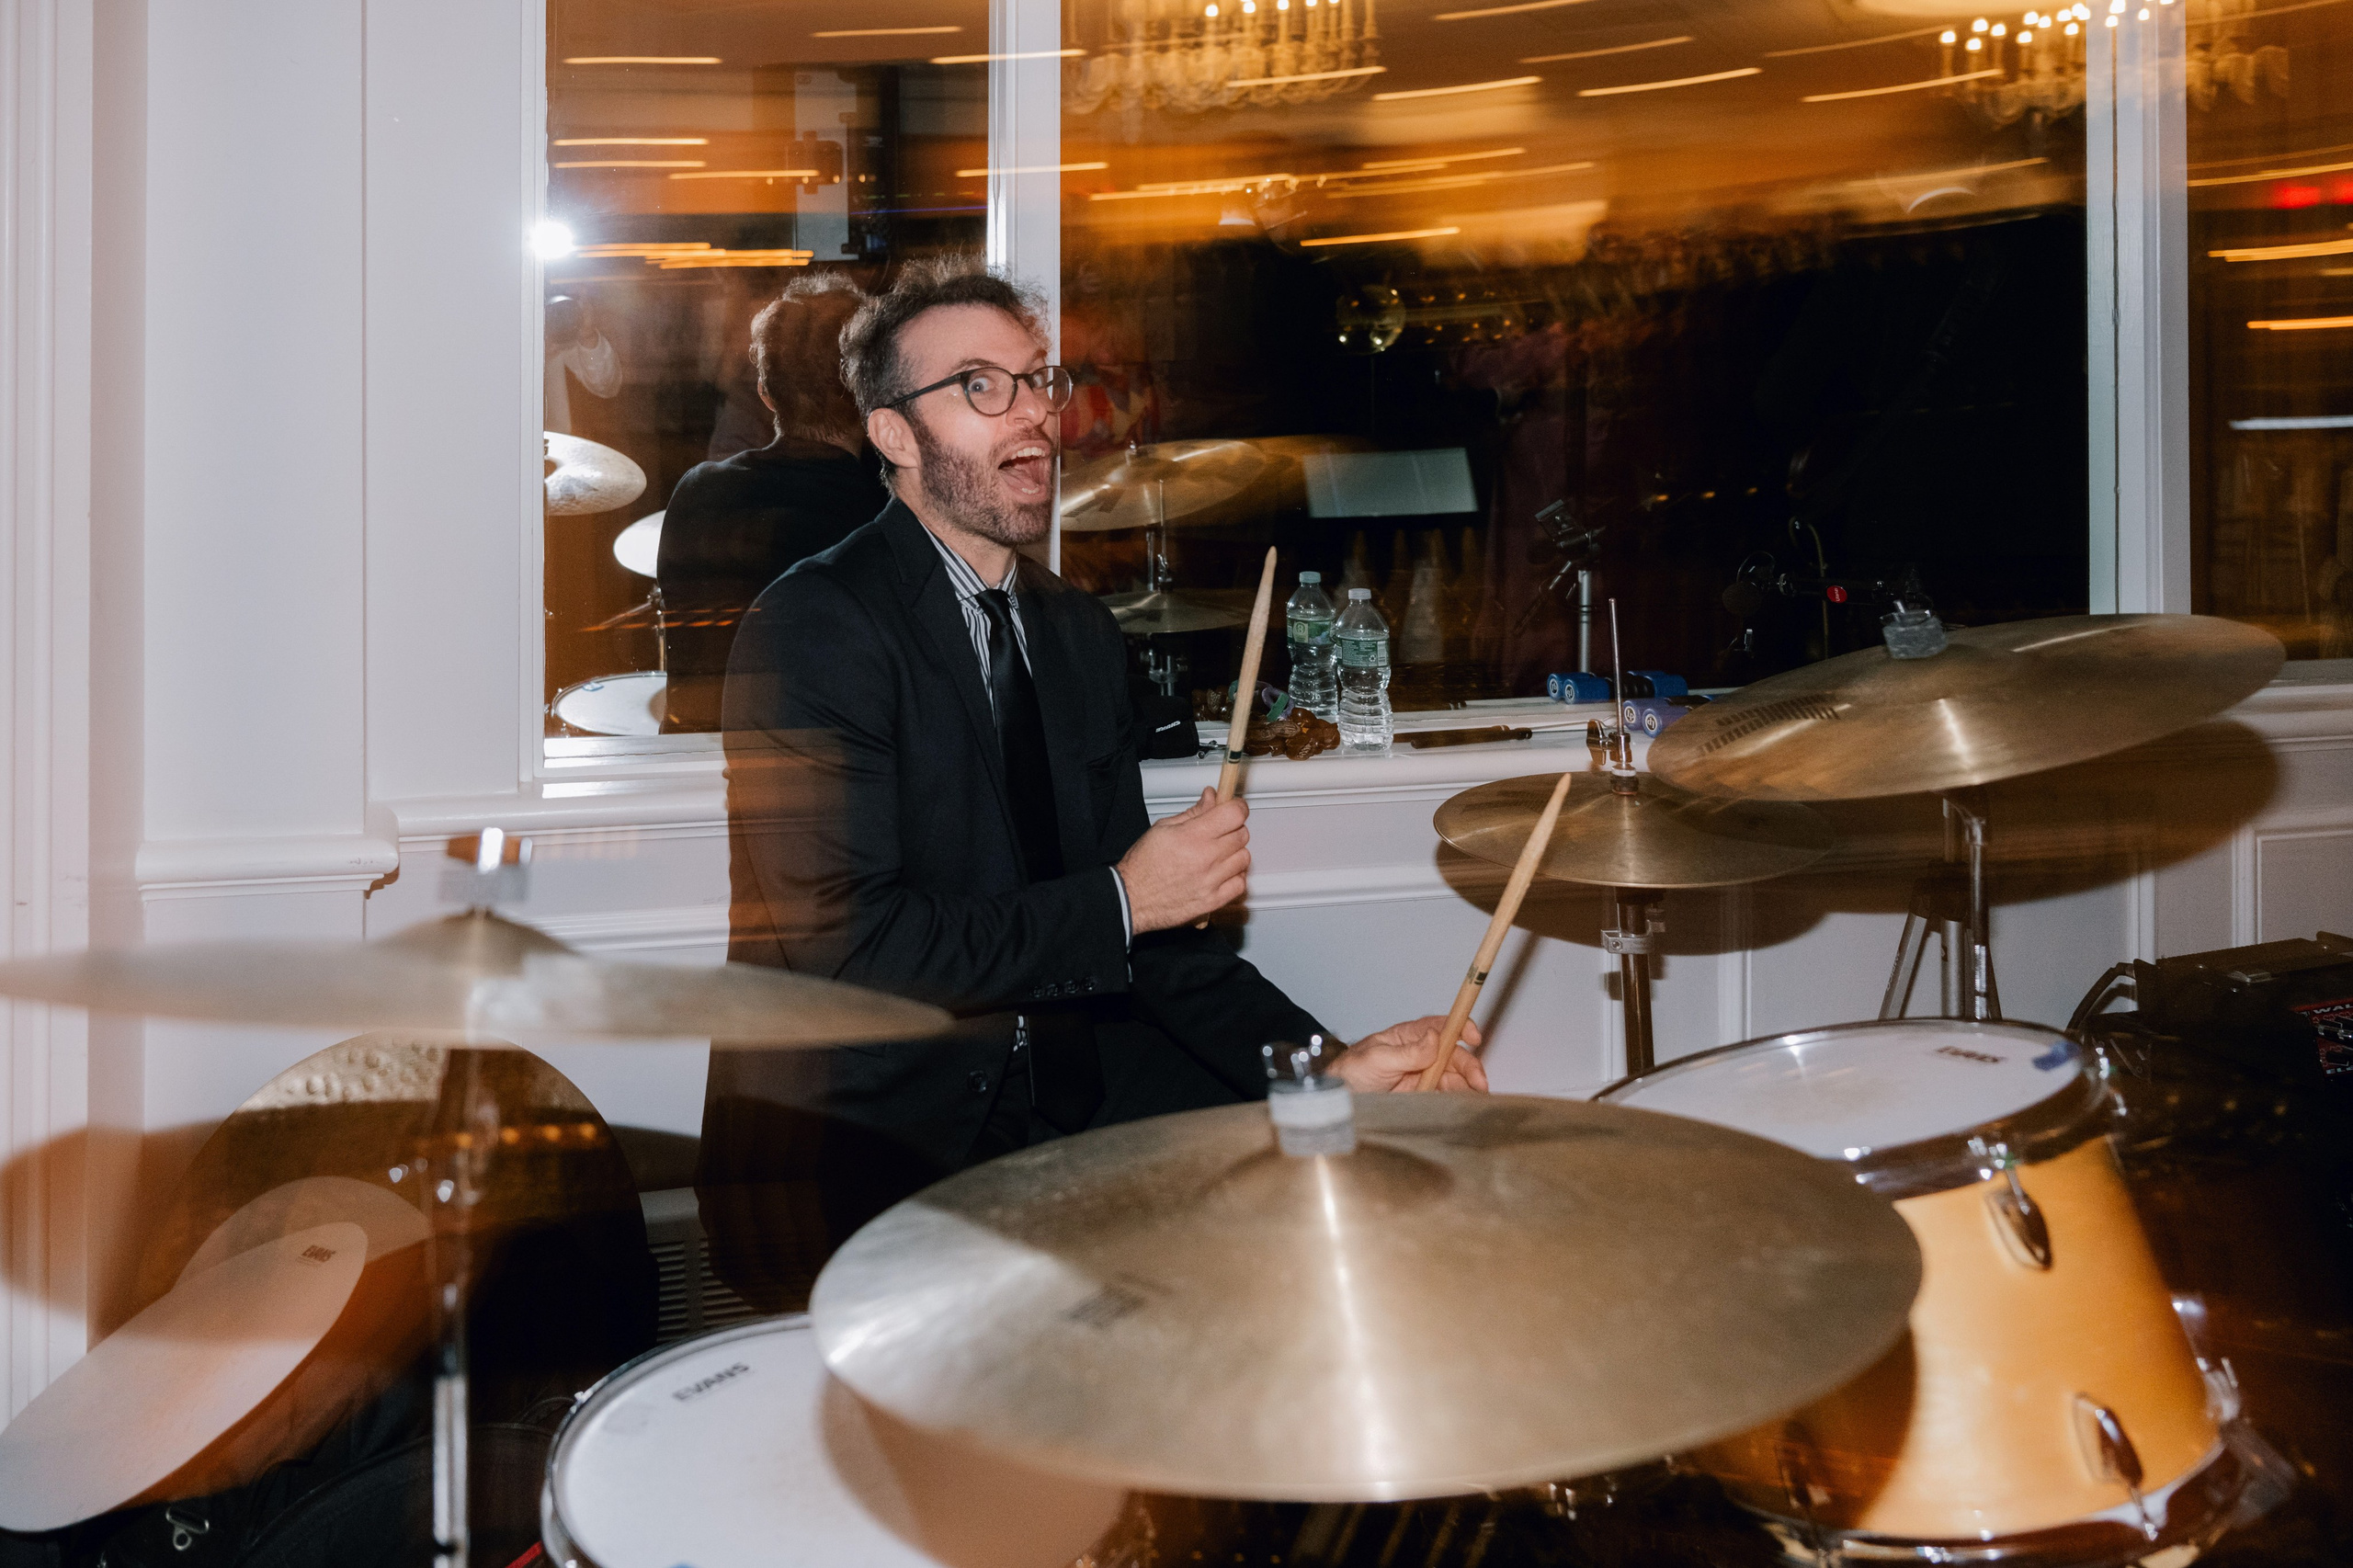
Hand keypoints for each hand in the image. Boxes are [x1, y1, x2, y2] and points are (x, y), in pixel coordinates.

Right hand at [1116, 787, 1249, 933]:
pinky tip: (1224, 872)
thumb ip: (1193, 812)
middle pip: (1241, 835)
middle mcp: (1205, 858)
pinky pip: (1240, 884)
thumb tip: (1211, 797)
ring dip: (1235, 853)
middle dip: (1233, 829)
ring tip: (1220, 853)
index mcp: (1192, 836)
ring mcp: (1211, 881)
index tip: (1235, 808)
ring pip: (1244, 859)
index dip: (1238, 807)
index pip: (1234, 814)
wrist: (1131, 897)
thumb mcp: (1163, 828)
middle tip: (1220, 831)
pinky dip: (1236, 876)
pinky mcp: (1212, 901)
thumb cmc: (1142, 865)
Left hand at [1331, 1016, 1487, 1093]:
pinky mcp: (1422, 1095)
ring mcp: (1422, 1075)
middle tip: (1479, 1082)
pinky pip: (1445, 1094)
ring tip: (1477, 1096)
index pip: (1440, 1027)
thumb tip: (1434, 1039)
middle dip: (1469, 1066)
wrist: (1339, 1100)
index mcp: (1408, 1037)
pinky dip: (1459, 1097)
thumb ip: (1407, 1052)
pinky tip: (1466, 1102)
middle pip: (1453, 1055)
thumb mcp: (1377, 1058)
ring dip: (1468, 1084)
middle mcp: (1420, 1054)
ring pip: (1454, 1076)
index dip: (1460, 1027)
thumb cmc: (1351, 1072)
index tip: (1473, 1036)